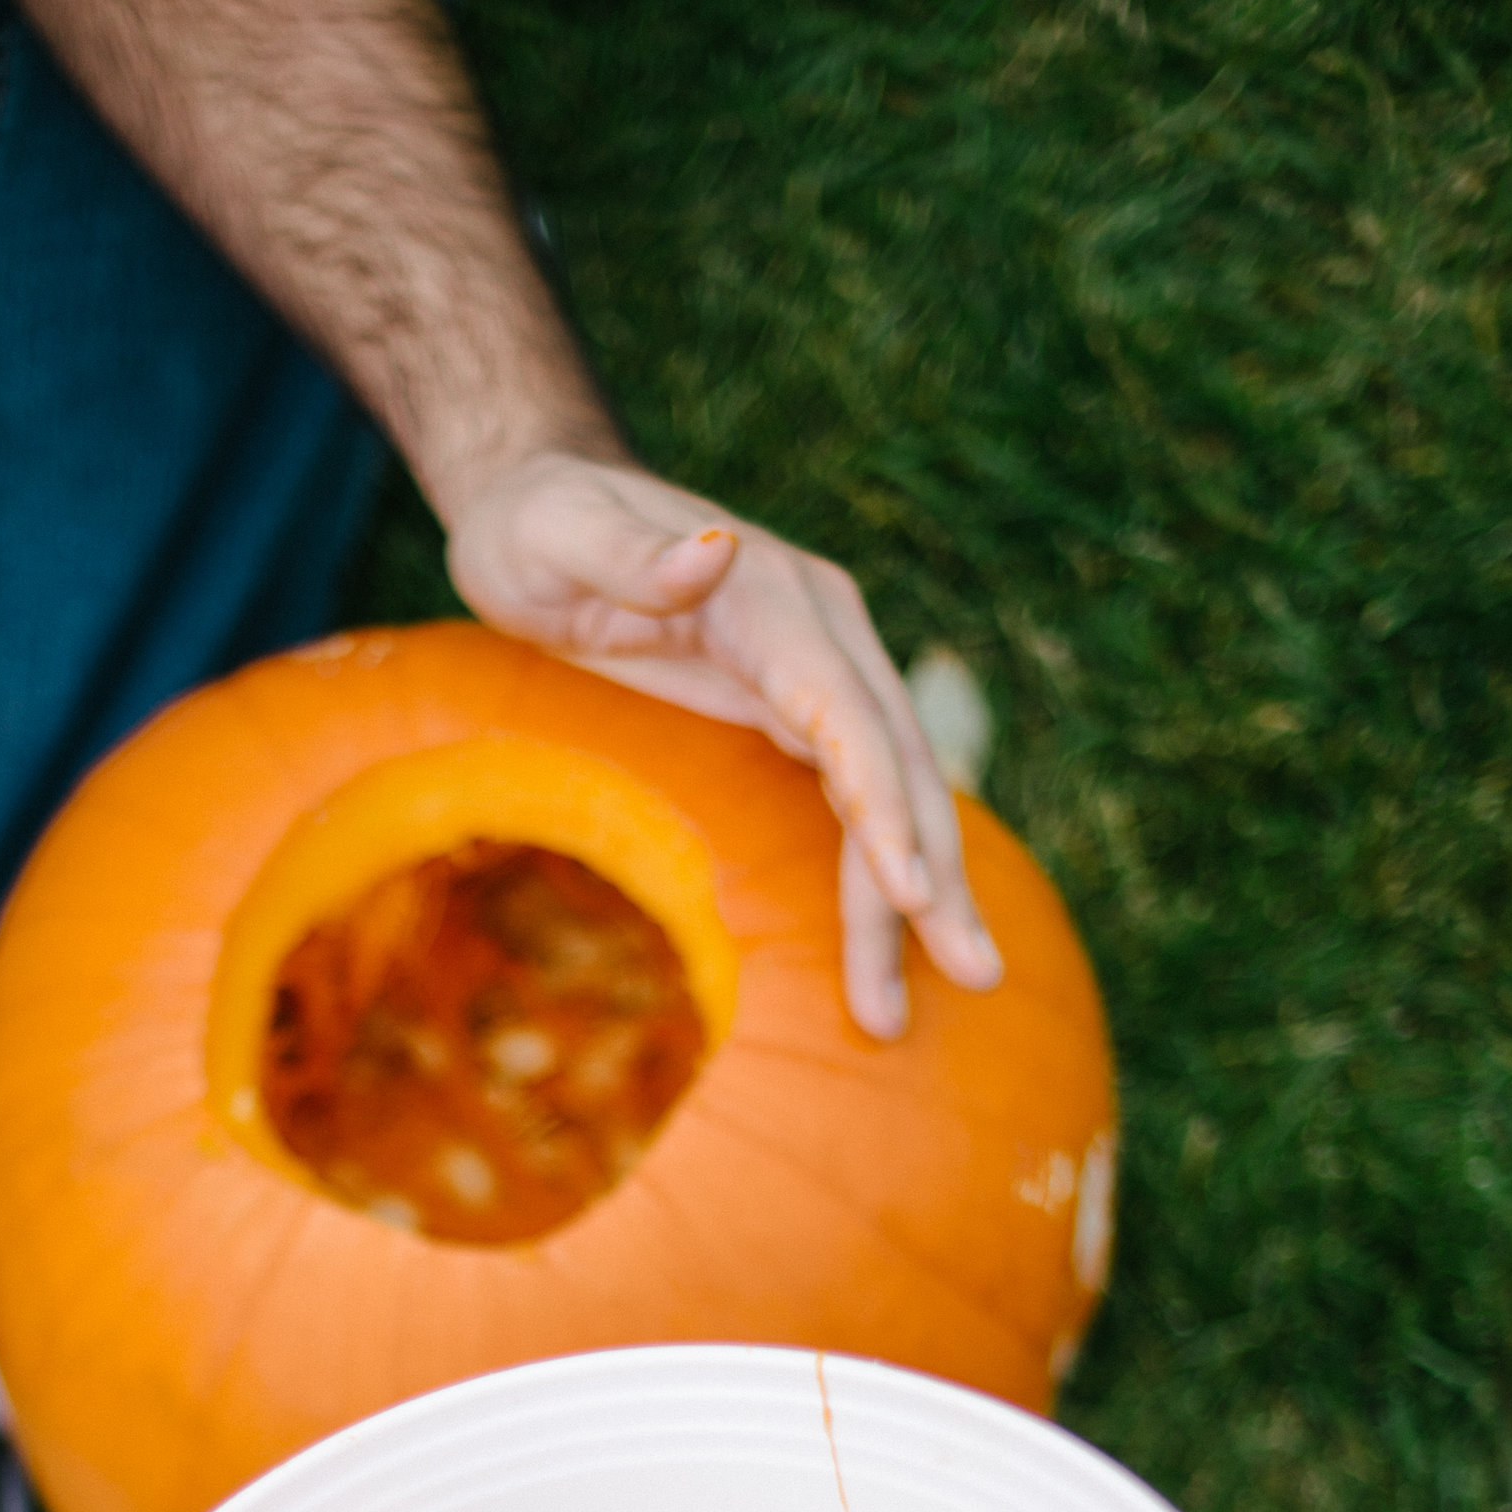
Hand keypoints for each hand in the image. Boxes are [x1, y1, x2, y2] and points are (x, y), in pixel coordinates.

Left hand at [447, 449, 1003, 1041]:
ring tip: (903, 1011)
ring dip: (914, 898)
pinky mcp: (797, 706)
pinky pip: (854, 798)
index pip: (844, 709)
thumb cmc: (536, 525)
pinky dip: (876, 875)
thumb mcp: (554, 533)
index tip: (912, 886)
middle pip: (893, 764)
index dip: (881, 800)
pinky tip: (890, 947)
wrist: (544, 500)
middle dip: (931, 876)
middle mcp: (818, 631)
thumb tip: (713, 553)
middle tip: (975, 976)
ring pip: (887, 793)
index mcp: (770, 598)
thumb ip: (629, 553)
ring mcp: (816, 670)